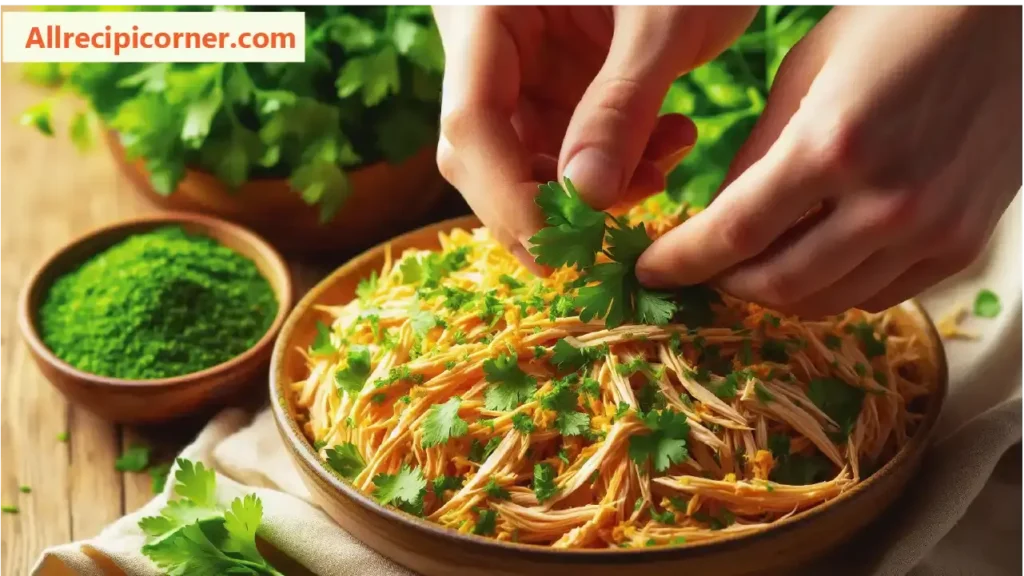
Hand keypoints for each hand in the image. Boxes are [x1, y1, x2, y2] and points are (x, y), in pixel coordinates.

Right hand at [432, 5, 757, 270]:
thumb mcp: (664, 20)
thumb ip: (623, 107)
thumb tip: (585, 201)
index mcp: (486, 6)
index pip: (471, 120)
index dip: (509, 196)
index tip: (564, 253)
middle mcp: (487, 43)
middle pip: (482, 151)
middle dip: (547, 205)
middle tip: (611, 235)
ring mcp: (518, 69)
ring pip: (522, 161)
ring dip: (589, 192)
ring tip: (661, 170)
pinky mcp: (552, 87)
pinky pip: (563, 150)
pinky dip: (611, 168)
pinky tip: (663, 151)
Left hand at [637, 5, 1022, 316]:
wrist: (1012, 21)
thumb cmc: (899, 22)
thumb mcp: (808, 70)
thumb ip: (758, 152)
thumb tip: (718, 217)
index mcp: (834, 145)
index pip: (734, 233)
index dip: (682, 261)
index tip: (650, 271)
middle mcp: (888, 202)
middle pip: (778, 285)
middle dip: (724, 283)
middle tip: (700, 270)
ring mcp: (933, 231)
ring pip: (828, 302)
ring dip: (776, 291)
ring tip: (752, 265)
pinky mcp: (962, 245)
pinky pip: (879, 296)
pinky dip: (833, 288)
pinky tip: (816, 257)